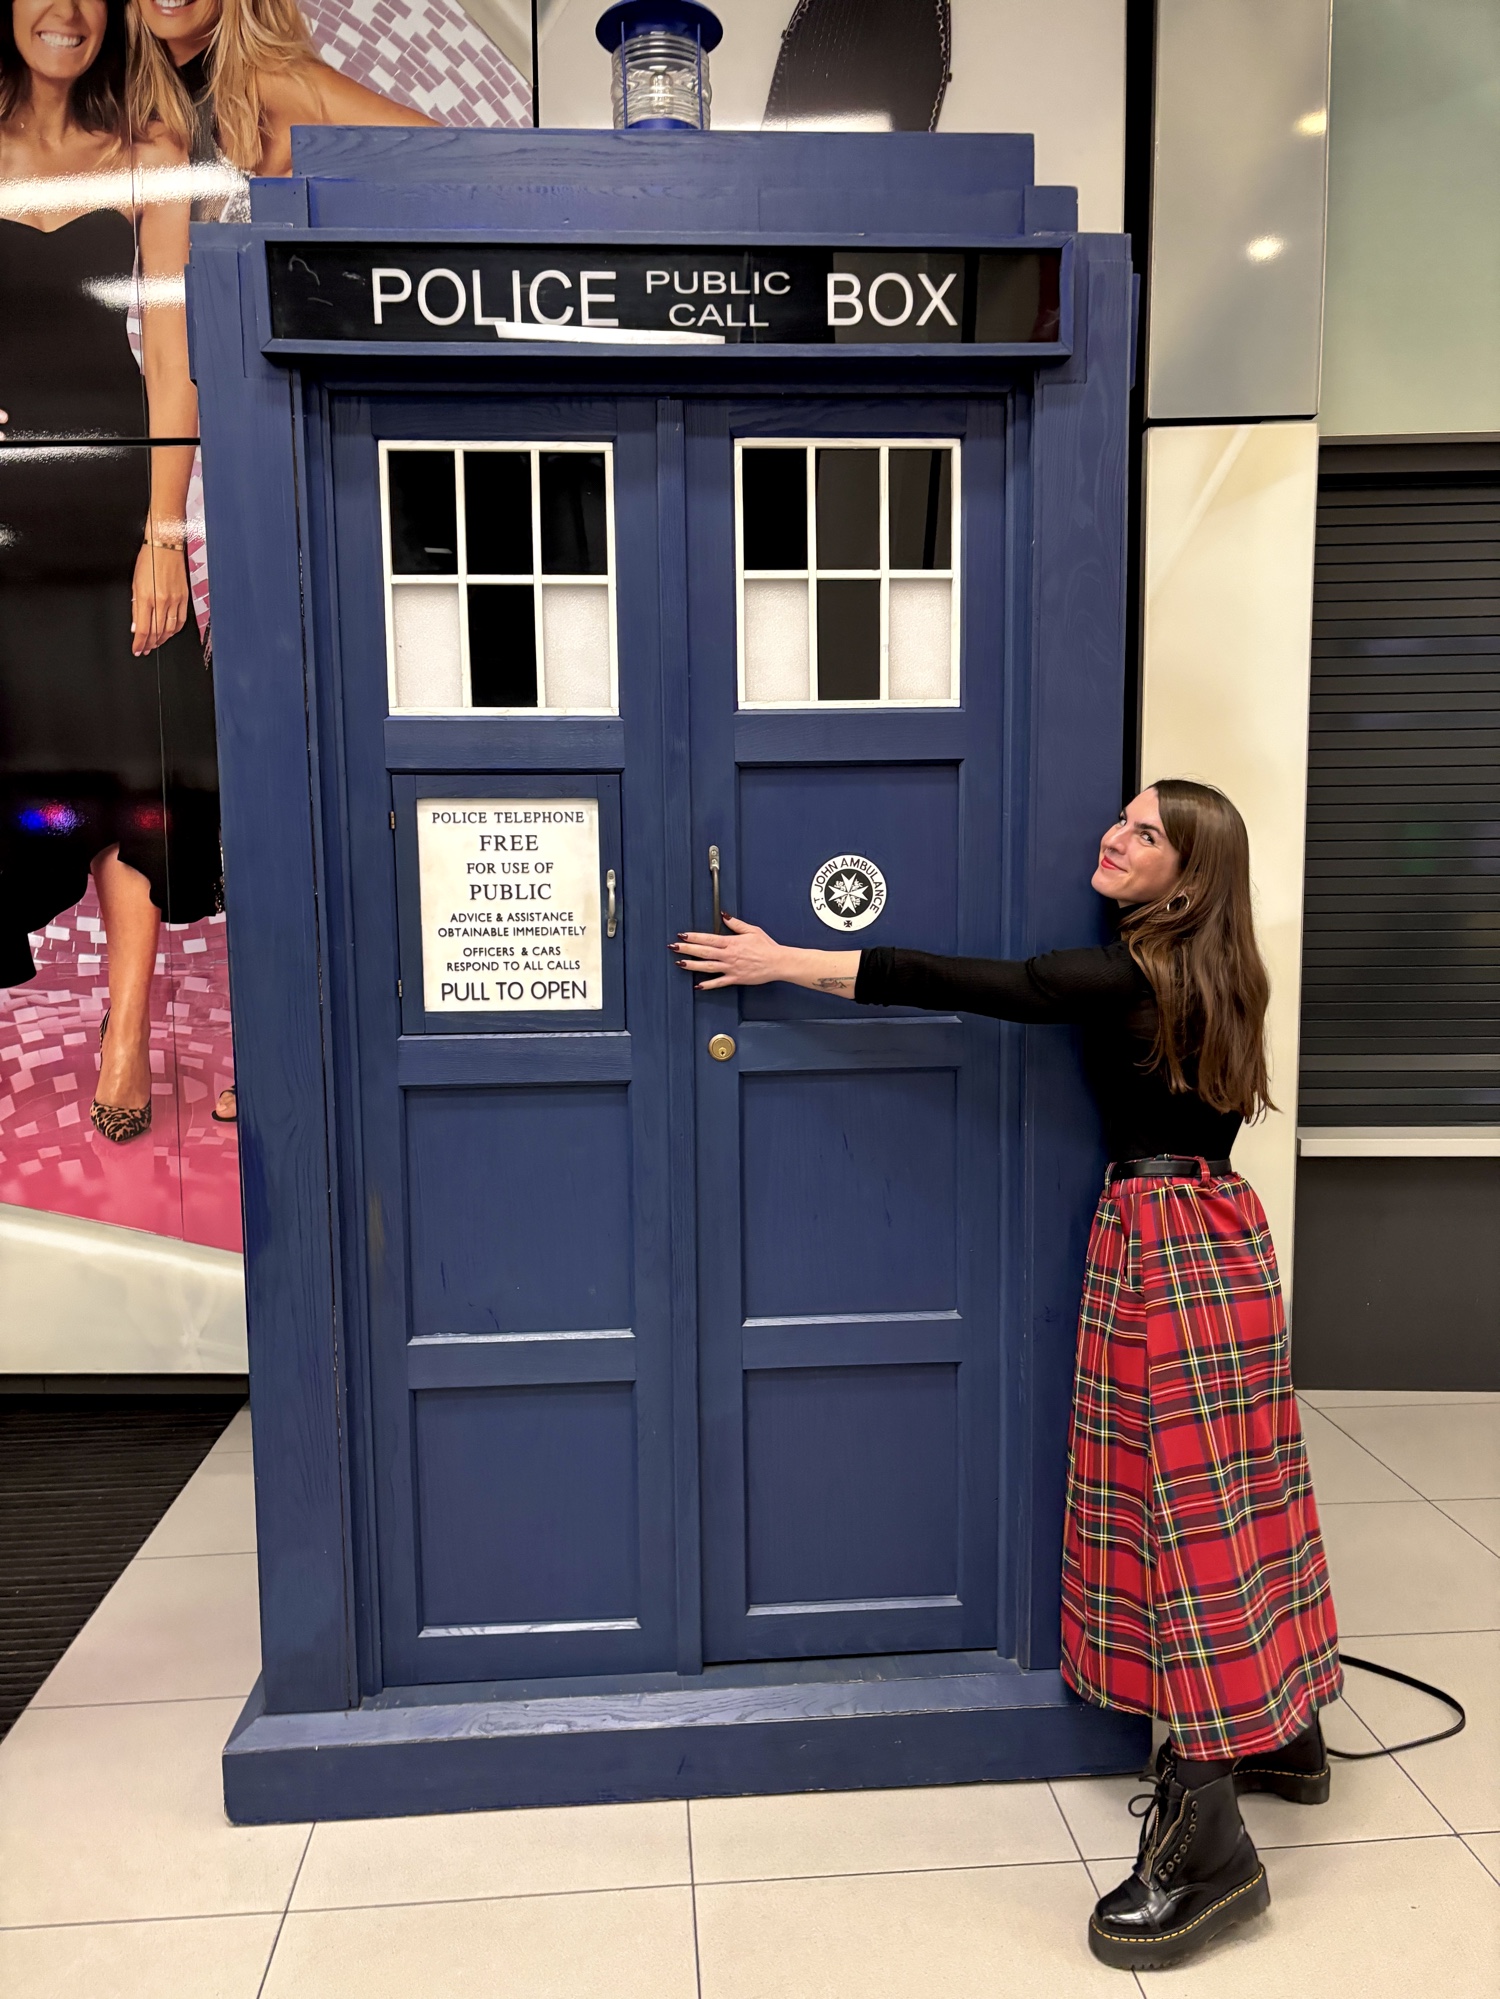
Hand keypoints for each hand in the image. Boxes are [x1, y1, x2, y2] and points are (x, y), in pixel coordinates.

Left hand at [131, 541, 189, 655]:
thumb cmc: (148, 561)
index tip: (137, 650)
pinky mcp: (184, 598)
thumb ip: (136, 607)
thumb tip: (136, 626)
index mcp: (147, 597)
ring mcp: (175, 600)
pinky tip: (169, 633)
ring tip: (155, 643)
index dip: (139, 643)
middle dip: (150, 644)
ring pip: (170, 629)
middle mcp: (162, 601)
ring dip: (162, 639)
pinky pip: (181, 620)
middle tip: (145, 649)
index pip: (143, 629)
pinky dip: (174, 630)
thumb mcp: (135, 584)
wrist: (165, 546)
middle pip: (157, 632)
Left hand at [674, 917, 788, 987]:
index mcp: (731, 942)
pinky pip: (719, 983)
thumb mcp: (752, 930)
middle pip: (703, 952)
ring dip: (692, 965)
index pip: (708, 938)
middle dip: (687, 949)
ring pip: (707, 967)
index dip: (693, 937)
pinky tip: (698, 985)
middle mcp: (728, 955)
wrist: (777, 962)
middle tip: (673, 947)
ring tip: (679, 964)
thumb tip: (724, 916)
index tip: (682, 935)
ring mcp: (731, 968)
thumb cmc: (766, 946)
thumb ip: (736, 924)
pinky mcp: (735, 978)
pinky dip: (708, 985)